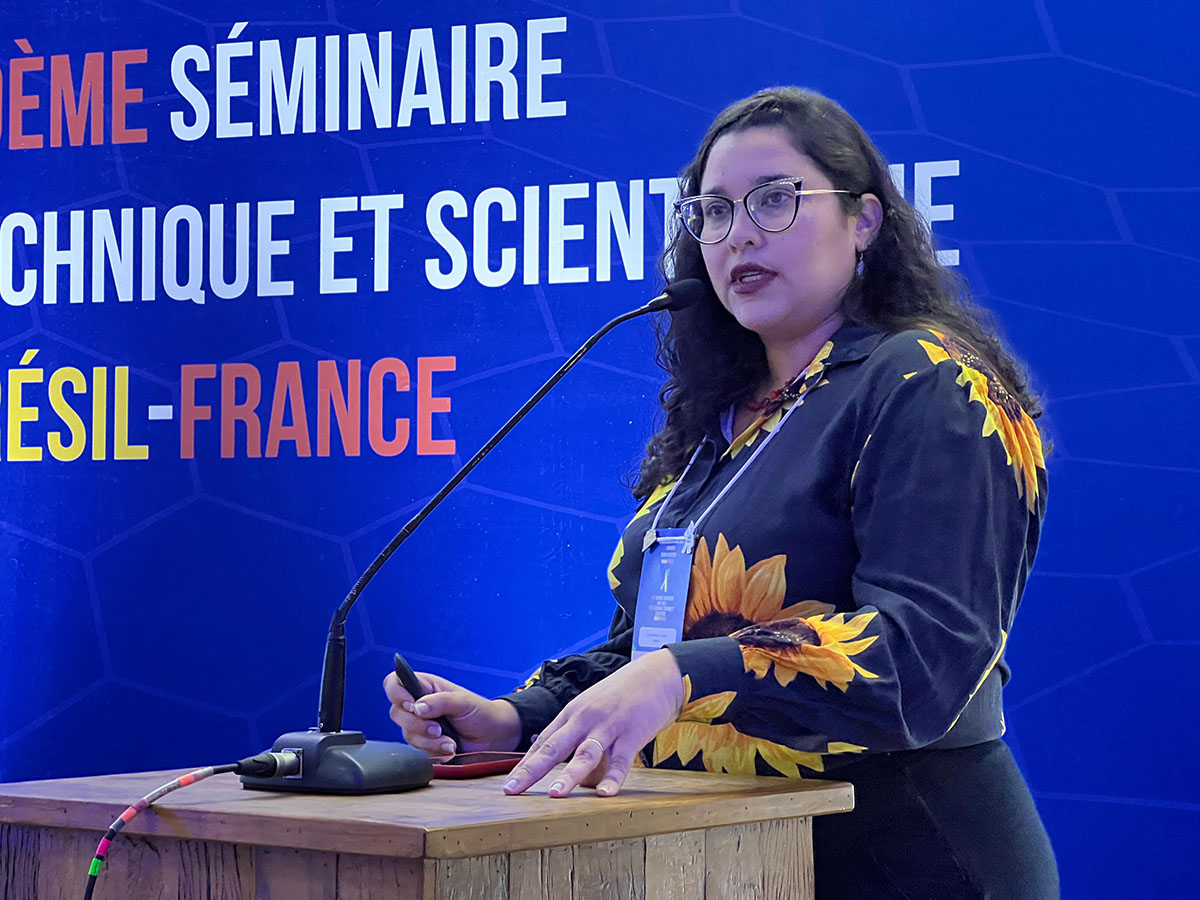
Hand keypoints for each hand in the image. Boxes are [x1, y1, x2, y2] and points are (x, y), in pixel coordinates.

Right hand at [383, 670, 521, 756]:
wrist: (493, 736)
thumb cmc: (480, 712)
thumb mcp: (463, 702)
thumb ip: (440, 701)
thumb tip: (417, 707)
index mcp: (424, 686)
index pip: (394, 683)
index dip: (396, 693)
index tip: (411, 705)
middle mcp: (418, 705)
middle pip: (396, 713)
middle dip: (417, 724)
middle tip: (438, 728)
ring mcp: (420, 726)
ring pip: (407, 735)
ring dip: (429, 741)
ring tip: (451, 742)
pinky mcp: (425, 745)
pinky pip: (418, 751)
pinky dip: (435, 753)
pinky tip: (450, 749)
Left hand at [501, 649, 684, 797]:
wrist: (657, 675)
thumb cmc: (622, 694)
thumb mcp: (591, 707)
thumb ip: (573, 730)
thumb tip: (551, 754)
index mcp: (573, 714)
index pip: (543, 742)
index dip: (525, 765)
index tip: (509, 785)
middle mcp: (586, 719)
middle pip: (554, 747)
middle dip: (532, 771)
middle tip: (512, 791)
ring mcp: (609, 726)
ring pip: (586, 753)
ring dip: (570, 775)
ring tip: (555, 795)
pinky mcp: (633, 733)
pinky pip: (622, 760)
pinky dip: (614, 777)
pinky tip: (605, 794)